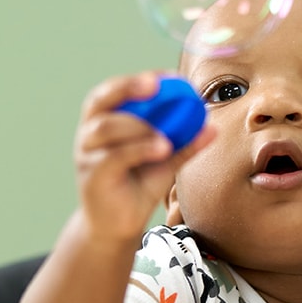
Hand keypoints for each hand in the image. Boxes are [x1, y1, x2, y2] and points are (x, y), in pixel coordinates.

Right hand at [74, 72, 213, 241]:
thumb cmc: (138, 185)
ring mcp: (88, 154)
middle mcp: (90, 133)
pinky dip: (140, 149)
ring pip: (107, 127)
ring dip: (140, 126)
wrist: (119, 225)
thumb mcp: (166, 161)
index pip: (113, 90)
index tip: (168, 77)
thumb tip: (213, 127)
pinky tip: (162, 149)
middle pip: (101, 100)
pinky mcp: (92, 176)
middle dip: (129, 87)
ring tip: (167, 137)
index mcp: (105, 121)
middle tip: (157, 85)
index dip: (137, 80)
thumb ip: (185, 144)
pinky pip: (114, 156)